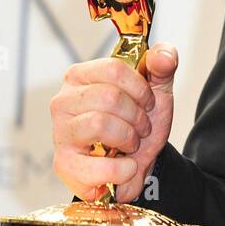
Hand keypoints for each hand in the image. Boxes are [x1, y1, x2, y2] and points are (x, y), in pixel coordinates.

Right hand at [50, 44, 179, 203]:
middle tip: (140, 127)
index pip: (113, 69)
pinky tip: (125, 166)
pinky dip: (122, 169)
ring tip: (130, 144)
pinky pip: (98, 166)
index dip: (140, 88)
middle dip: (137, 116)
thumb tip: (163, 56)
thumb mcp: (157, 90)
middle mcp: (63, 102)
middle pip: (109, 97)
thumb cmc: (137, 123)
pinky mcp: (63, 164)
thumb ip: (163, 65)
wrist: (136, 163)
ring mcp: (60, 133)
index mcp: (81, 76)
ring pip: (100, 124)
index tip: (147, 102)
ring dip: (128, 138)